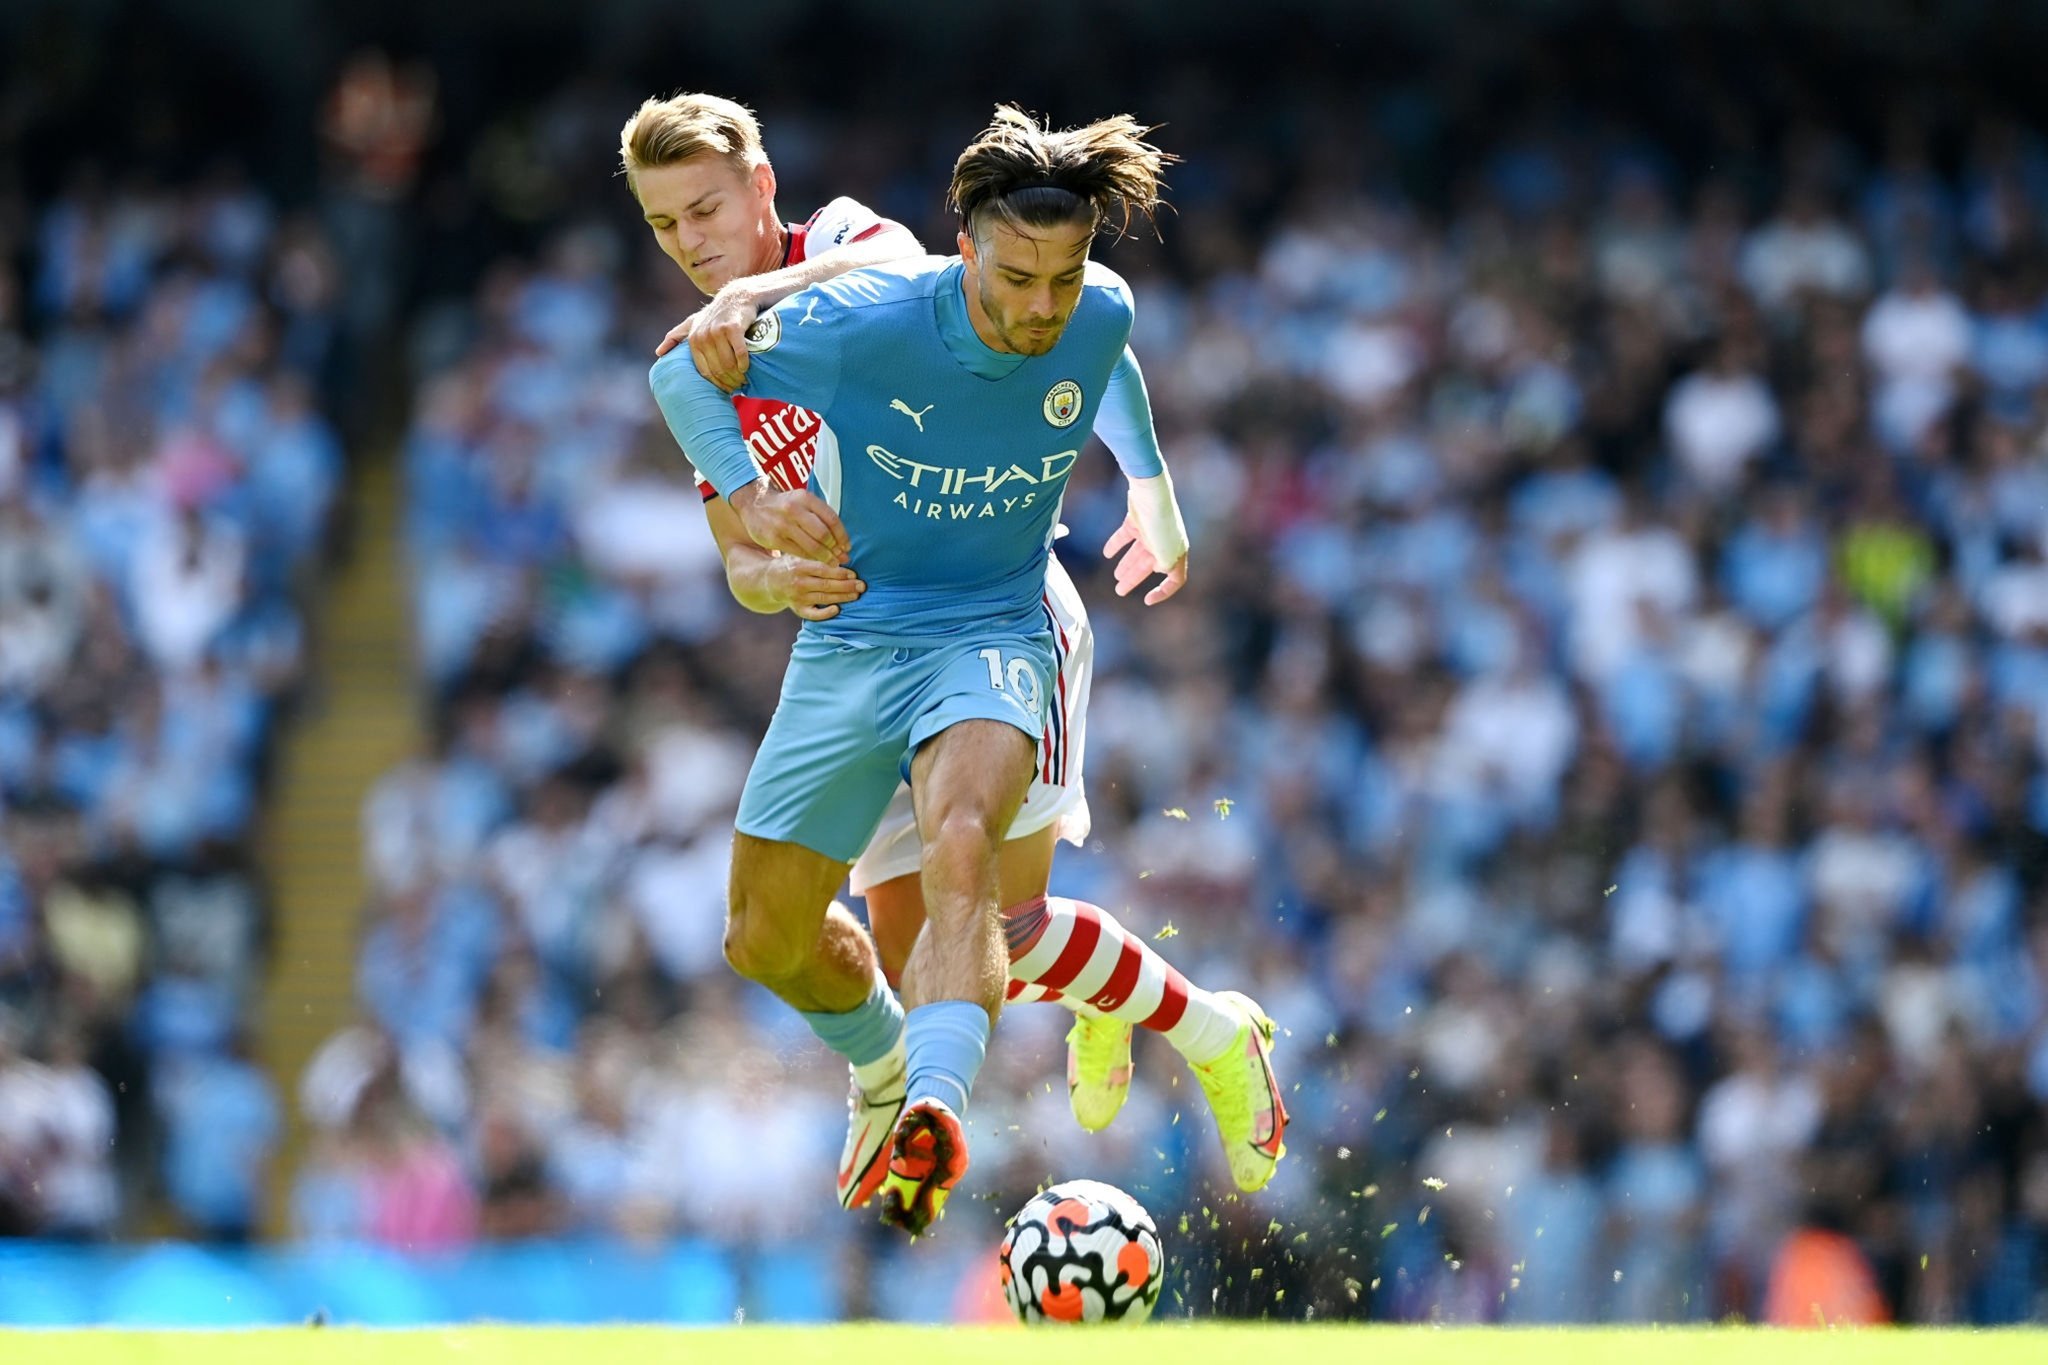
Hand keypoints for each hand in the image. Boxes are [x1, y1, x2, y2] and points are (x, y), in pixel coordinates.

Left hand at [654, 287, 756, 391]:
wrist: (737, 296)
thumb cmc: (715, 314)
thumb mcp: (693, 323)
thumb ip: (676, 337)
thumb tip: (658, 353)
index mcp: (693, 340)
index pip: (704, 371)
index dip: (716, 383)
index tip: (725, 389)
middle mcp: (703, 336)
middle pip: (717, 369)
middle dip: (729, 381)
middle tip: (737, 386)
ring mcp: (718, 331)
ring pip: (728, 363)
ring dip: (737, 375)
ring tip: (743, 379)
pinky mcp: (733, 328)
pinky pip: (740, 353)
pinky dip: (744, 363)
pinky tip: (746, 367)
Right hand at [731, 481, 849, 564]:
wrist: (754, 503)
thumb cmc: (785, 504)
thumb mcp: (803, 501)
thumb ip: (820, 515)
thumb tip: (842, 538)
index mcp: (805, 498)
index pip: (831, 519)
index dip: (842, 535)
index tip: (847, 546)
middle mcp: (794, 509)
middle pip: (823, 534)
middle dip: (835, 548)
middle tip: (841, 557)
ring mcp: (783, 524)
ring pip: (812, 545)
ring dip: (825, 557)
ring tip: (832, 563)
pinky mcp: (774, 538)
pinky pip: (798, 552)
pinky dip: (810, 558)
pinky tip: (817, 562)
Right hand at [768, 555, 865, 620]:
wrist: (768, 581)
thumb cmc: (790, 564)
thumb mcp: (799, 554)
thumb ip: (817, 554)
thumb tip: (843, 554)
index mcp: (799, 566)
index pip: (823, 570)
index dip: (840, 572)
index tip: (854, 573)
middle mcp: (798, 583)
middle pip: (826, 585)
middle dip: (846, 586)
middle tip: (862, 585)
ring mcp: (798, 597)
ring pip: (823, 598)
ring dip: (842, 597)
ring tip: (856, 595)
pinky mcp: (797, 609)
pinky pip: (812, 614)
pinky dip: (824, 613)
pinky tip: (837, 609)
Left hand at [1102, 513, 1187, 604]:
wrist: (1151, 491)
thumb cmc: (1161, 523)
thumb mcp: (1166, 552)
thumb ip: (1166, 567)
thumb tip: (1162, 571)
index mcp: (1175, 553)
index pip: (1175, 579)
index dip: (1163, 592)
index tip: (1147, 600)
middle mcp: (1164, 543)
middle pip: (1148, 566)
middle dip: (1134, 579)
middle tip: (1119, 591)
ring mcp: (1150, 531)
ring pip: (1136, 553)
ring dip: (1126, 565)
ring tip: (1115, 576)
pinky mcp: (1136, 520)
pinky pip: (1125, 537)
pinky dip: (1116, 545)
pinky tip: (1106, 553)